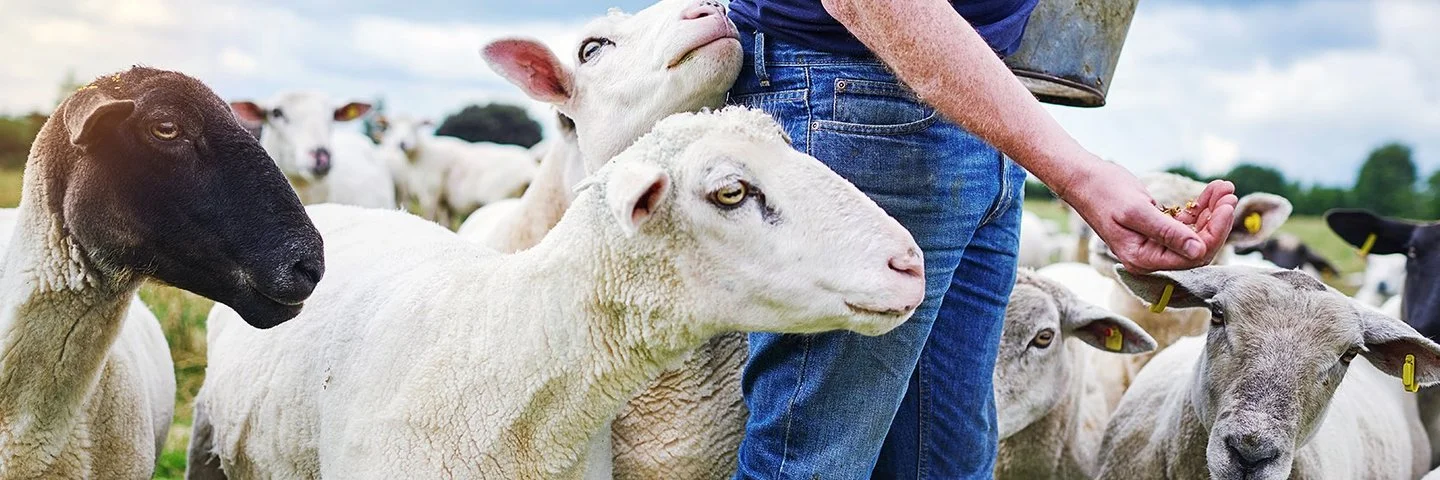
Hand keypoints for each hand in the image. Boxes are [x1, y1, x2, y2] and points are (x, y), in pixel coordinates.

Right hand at [1057, 160, 1237, 273]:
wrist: (1084, 178)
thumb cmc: (1103, 193)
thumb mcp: (1136, 211)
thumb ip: (1167, 232)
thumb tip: (1198, 251)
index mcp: (1142, 258)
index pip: (1191, 256)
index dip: (1213, 234)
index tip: (1225, 208)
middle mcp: (1150, 255)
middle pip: (1197, 246)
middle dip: (1216, 220)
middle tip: (1229, 194)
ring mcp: (1154, 242)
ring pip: (1195, 232)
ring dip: (1212, 210)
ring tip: (1223, 188)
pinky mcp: (1157, 228)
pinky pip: (1186, 222)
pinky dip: (1200, 206)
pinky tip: (1212, 190)